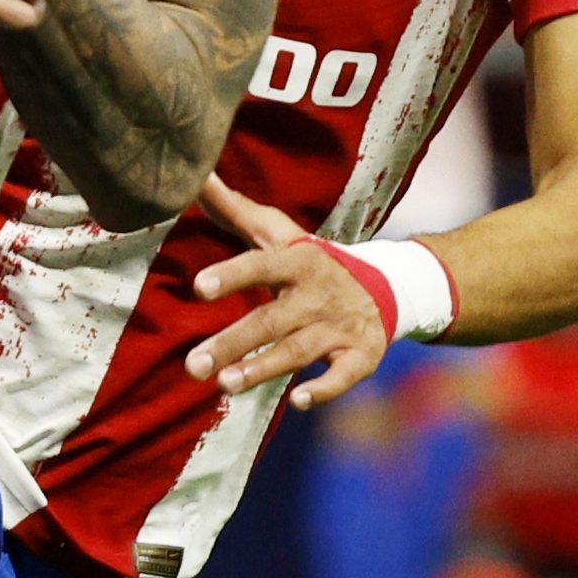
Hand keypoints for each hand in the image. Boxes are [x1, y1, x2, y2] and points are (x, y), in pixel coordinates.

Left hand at [184, 174, 388, 410]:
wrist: (385, 286)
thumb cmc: (311, 261)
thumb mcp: (279, 233)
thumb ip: (234, 209)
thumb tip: (196, 175)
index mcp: (298, 260)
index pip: (262, 265)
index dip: (232, 275)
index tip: (198, 287)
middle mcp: (318, 294)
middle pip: (271, 320)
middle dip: (232, 342)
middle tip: (193, 365)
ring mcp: (340, 327)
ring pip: (297, 350)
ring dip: (262, 369)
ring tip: (223, 384)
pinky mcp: (360, 357)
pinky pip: (343, 376)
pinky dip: (325, 389)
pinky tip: (299, 402)